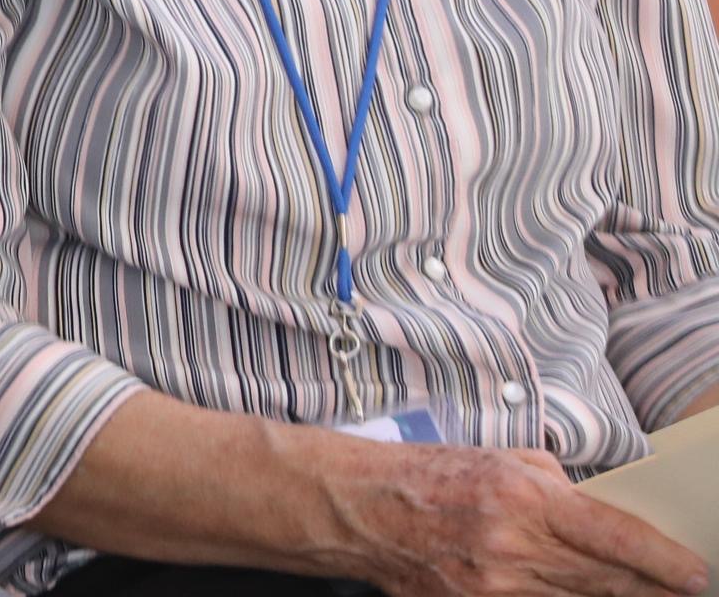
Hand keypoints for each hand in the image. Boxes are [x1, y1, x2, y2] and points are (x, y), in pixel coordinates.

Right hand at [323, 441, 706, 596]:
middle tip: (681, 591)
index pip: (612, 536)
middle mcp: (511, 545)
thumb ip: (552, 486)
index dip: (662, 560)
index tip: (694, 573)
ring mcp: (492, 587)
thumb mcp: (495, 459)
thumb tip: (595, 512)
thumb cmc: (423, 475)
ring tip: (640, 596)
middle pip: (604, 579)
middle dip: (650, 588)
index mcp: (519, 497)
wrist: (357, 507)